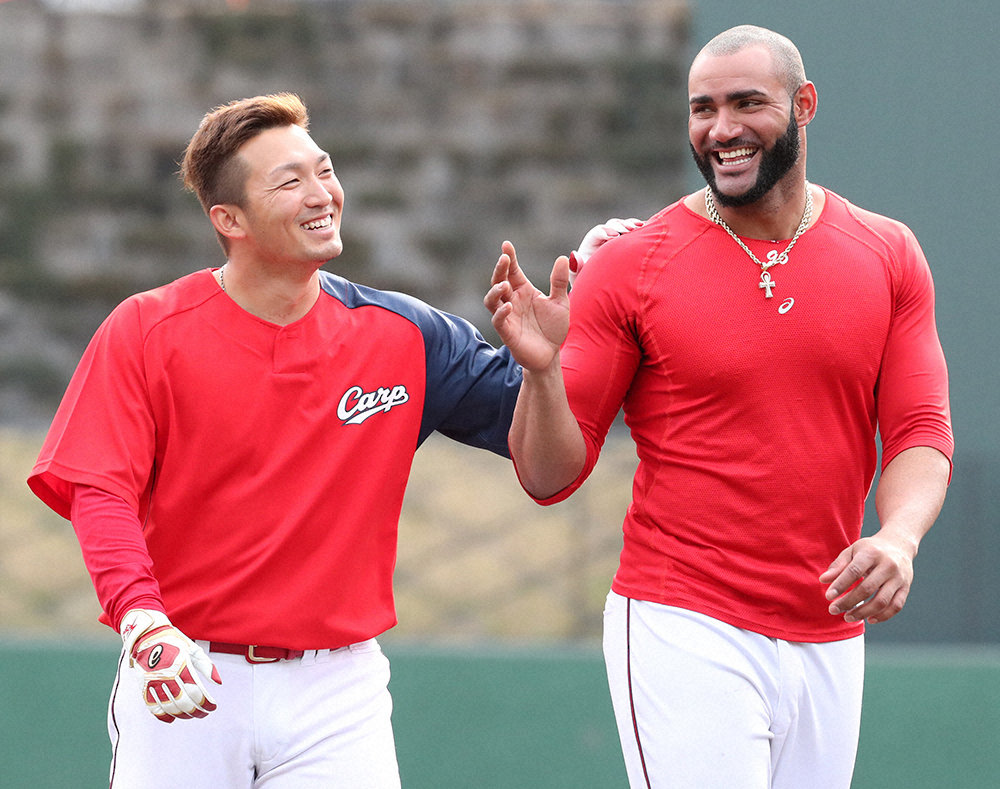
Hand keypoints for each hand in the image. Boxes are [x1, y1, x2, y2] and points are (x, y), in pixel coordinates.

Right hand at [120, 609, 221, 722]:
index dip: (206, 703)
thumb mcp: (193, 649)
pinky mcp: (144, 685)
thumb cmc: (175, 642)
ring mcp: (154, 682)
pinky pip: (152, 706)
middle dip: (196, 711)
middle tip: (204, 713)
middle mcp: (168, 675)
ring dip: (182, 714)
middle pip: (184, 702)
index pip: (197, 692)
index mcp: (182, 665)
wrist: (147, 635)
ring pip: (170, 706)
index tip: (213, 707)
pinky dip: (162, 715)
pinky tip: (172, 718)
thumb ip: (206, 666)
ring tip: (191, 715)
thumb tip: (218, 683)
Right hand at [485, 240, 569, 371]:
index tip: (506, 245)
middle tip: (503, 259)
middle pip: (499, 281)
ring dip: (496, 291)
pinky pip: (498, 321)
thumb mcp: (561, 302)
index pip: (512, 271)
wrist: (551, 355)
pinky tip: (508, 306)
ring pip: (492, 300)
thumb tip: (563, 257)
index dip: (509, 258)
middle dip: (499, 270)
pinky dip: (501, 313)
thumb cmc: (553, 328)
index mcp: (523, 290)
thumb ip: (559, 281)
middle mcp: (512, 301)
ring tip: (504, 284)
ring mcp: (508, 316)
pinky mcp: (507, 333)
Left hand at [569, 217, 643, 283]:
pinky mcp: (628, 245)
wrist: (604, 295)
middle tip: (628, 229)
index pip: (597, 233)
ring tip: (638, 227)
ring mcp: (617, 241)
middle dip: (620, 226)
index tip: (613, 235)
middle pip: (611, 226)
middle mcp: (603, 240)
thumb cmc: (590, 288)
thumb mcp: (581, 281)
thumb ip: (575, 269)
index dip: (604, 231)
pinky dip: (640, 230)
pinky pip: (634, 234)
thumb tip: (573, 255)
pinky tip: (646, 228)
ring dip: (631, 225)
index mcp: (590, 246)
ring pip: (624, 227)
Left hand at [820, 533, 917, 624]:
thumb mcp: (853, 550)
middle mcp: (888, 565)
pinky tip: (869, 619)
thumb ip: (838, 565)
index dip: (840, 585)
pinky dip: (883, 616)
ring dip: (863, 612)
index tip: (828, 596)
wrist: (899, 544)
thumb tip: (823, 580)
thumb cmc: (871, 549)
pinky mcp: (906, 588)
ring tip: (848, 617)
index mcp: (871, 553)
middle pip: (867, 588)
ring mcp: (899, 578)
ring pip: (882, 601)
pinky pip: (896, 606)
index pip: (854, 571)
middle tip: (834, 610)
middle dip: (849, 602)